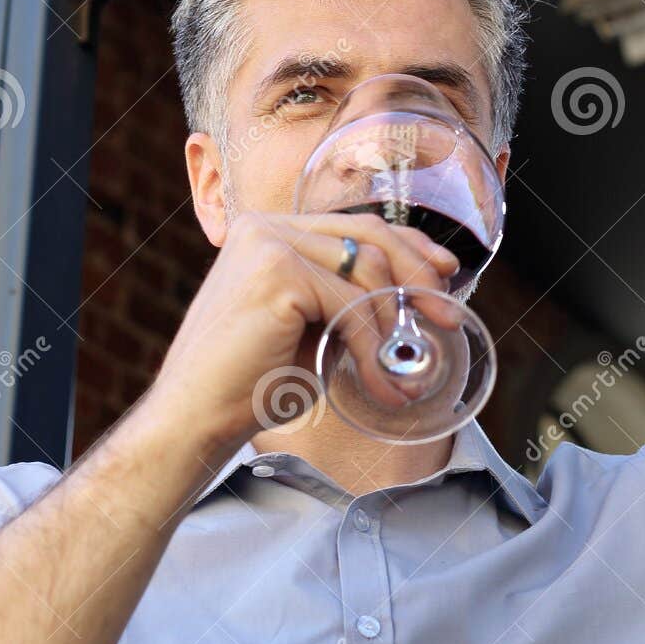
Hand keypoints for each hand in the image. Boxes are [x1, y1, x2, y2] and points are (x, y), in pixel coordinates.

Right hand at [131, 211, 461, 461]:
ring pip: (367, 272)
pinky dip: (374, 348)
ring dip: (393, 330)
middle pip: (369, 235)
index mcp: (270, 232)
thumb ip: (348, 303)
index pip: (356, 225)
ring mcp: (269, 243)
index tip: (445, 273)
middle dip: (418, 276)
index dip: (410, 246)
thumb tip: (415, 297)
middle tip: (448, 317)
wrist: (195, 418)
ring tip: (400, 377)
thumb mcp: (313, 330)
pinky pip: (351, 305)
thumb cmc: (250, 383)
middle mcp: (266, 226)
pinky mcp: (277, 271)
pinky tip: (380, 383)